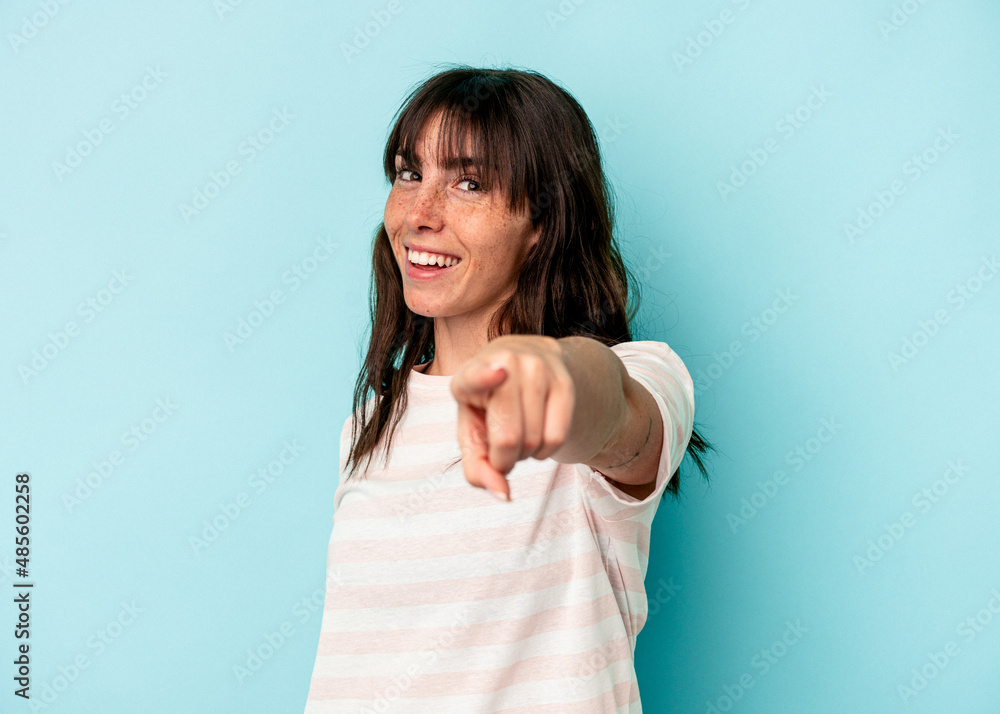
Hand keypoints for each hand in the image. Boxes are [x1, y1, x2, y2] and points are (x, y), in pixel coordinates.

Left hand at [450, 335, 575, 500]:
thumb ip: (477, 468)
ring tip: (518, 436)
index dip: (485, 377)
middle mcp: (505, 363)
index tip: (499, 373)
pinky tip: (537, 437)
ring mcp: (538, 370)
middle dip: (503, 461)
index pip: (476, 376)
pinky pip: (557, 437)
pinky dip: (545, 451)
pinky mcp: (564, 382)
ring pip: (533, 441)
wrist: (528, 360)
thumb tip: (503, 493)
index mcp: (469, 374)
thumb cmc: (489, 405)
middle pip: (508, 437)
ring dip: (524, 455)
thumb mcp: (473, 432)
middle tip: (500, 452)